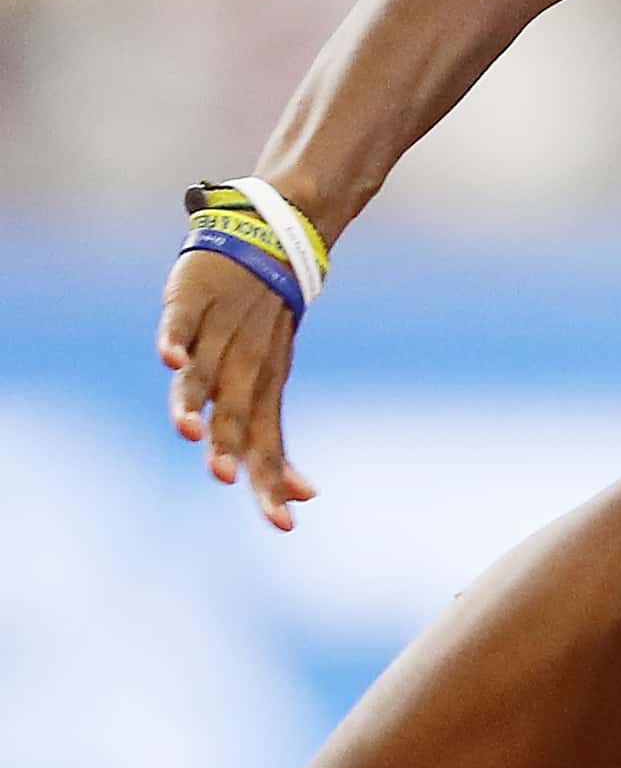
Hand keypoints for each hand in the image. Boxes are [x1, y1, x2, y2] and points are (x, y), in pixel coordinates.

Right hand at [158, 252, 316, 528]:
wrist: (272, 243)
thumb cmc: (265, 331)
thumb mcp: (273, 387)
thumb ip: (273, 442)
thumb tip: (305, 497)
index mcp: (263, 390)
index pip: (268, 444)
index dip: (272, 482)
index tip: (285, 524)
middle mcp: (242, 367)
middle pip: (233, 415)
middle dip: (228, 448)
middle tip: (223, 479)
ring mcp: (216, 333)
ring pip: (202, 374)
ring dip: (192, 402)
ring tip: (187, 430)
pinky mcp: (190, 301)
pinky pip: (180, 323)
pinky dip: (175, 339)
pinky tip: (170, 358)